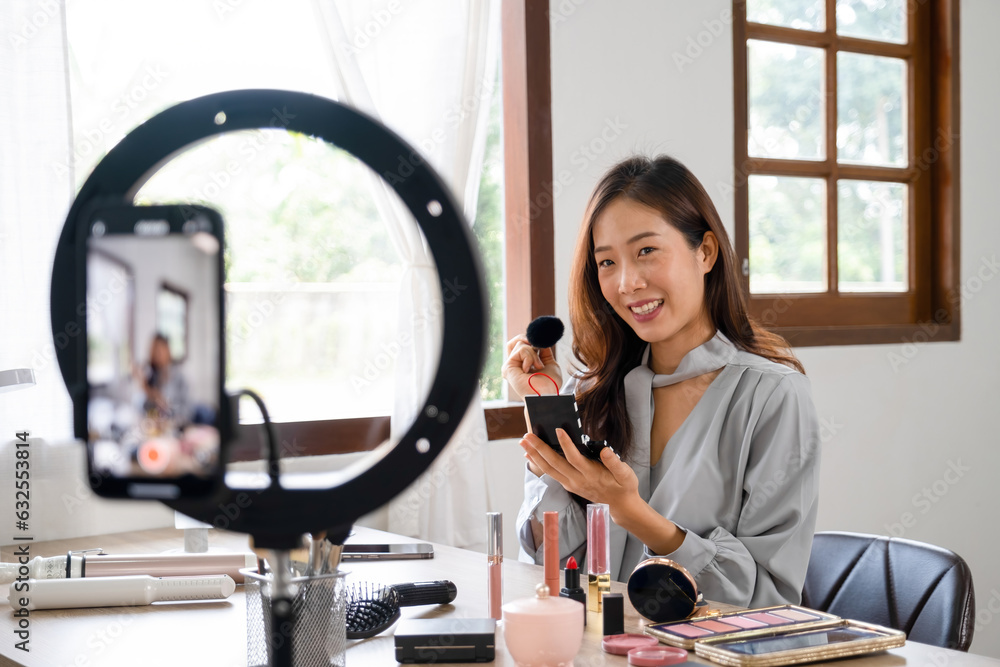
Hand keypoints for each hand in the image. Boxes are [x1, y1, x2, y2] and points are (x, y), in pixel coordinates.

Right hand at [502, 334, 561, 399]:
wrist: (547, 396)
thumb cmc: (550, 384)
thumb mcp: (549, 362)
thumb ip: (543, 351)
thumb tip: (540, 340)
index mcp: (522, 364)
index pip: (521, 343)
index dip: (531, 340)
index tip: (543, 345)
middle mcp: (514, 365)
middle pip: (518, 341)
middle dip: (531, 341)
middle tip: (539, 349)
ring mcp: (510, 366)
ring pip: (520, 344)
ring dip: (533, 353)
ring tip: (539, 366)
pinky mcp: (507, 368)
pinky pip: (520, 350)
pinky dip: (530, 356)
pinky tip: (532, 368)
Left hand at [519, 429, 638, 511]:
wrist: (620, 505)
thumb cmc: (623, 486)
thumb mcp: (626, 474)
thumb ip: (615, 463)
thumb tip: (605, 451)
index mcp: (591, 474)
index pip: (574, 458)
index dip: (566, 444)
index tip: (558, 429)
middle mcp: (577, 480)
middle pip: (554, 463)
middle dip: (539, 449)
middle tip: (527, 435)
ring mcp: (571, 484)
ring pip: (549, 469)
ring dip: (534, 455)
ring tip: (523, 443)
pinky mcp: (569, 485)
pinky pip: (551, 473)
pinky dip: (539, 463)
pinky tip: (531, 455)